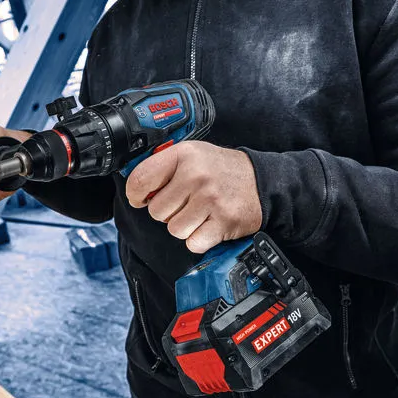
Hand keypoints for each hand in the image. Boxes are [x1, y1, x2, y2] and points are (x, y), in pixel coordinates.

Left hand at [126, 141, 261, 253]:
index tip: (141, 198)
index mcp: (184, 155)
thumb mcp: (192, 155)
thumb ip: (163, 166)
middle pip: (156, 211)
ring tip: (199, 213)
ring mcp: (210, 200)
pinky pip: (193, 242)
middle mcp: (196, 176)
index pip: (140, 178)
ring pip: (173, 229)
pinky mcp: (223, 222)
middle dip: (167, 212)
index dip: (135, 194)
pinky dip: (198, 239)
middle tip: (185, 203)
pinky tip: (208, 224)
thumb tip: (137, 188)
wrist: (262, 182)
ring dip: (184, 226)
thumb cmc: (221, 171)